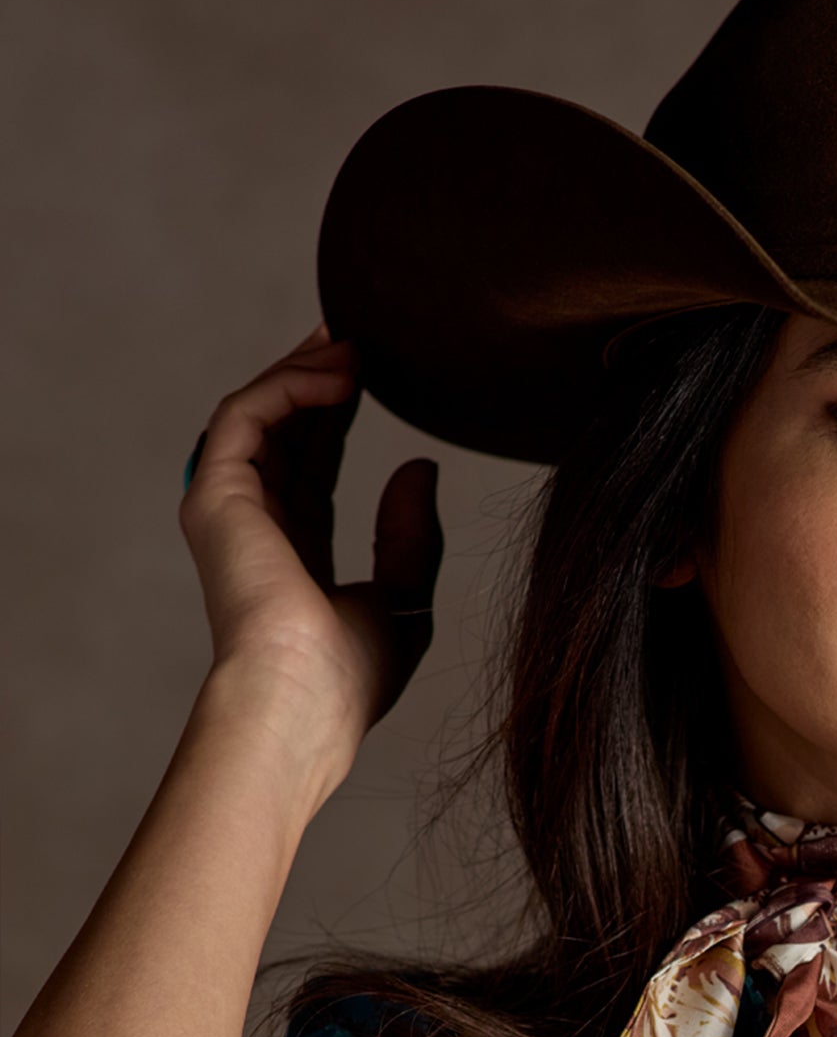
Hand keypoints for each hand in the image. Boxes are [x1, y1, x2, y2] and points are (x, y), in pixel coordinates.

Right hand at [178, 322, 443, 751]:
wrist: (306, 704)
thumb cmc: (352, 677)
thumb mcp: (405, 597)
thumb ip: (411, 533)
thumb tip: (422, 465)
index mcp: (294, 551)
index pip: (311, 463)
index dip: (336, 414)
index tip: (371, 371)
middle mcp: (255, 525)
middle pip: (282, 429)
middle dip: (315, 375)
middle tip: (357, 333)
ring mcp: (229, 509)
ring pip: (259, 413)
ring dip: (304, 371)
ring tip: (354, 344)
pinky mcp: (215, 497)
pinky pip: (246, 417)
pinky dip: (289, 387)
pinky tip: (341, 377)